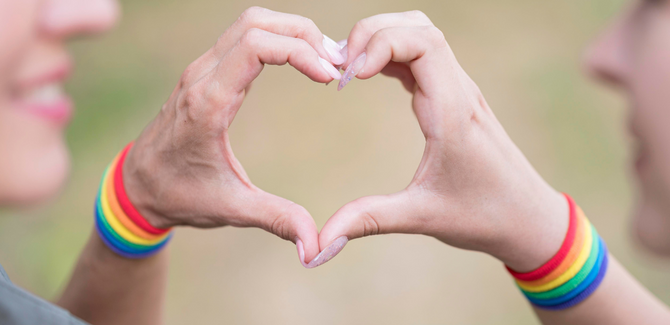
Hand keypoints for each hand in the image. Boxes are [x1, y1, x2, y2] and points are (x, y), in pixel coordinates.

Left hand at [121, 7, 342, 262]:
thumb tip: (315, 246)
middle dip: (303, 34)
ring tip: (323, 61)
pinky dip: (277, 39)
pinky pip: (244, 36)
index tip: (328, 78)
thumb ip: (276, 219)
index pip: (257, 47)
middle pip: (257, 23)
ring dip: (291, 32)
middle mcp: (201, 76)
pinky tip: (300, 61)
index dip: (300, 52)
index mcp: (208, 103)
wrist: (136, 186)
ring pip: (251, 23)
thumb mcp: (231, 209)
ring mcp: (201, 69)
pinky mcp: (206, 72)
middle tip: (335, 65)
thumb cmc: (180, 195)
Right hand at [319, 11, 567, 270]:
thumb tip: (319, 244)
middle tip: (339, 69)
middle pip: (418, 27)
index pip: (422, 44)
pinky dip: (391, 53)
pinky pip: (423, 56)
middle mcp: (460, 92)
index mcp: (453, 113)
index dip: (378, 44)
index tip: (348, 77)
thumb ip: (367, 220)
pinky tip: (368, 74)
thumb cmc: (483, 215)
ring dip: (382, 38)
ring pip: (422, 34)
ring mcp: (459, 91)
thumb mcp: (421, 217)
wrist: (529, 217)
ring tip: (349, 69)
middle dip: (372, 34)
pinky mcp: (455, 97)